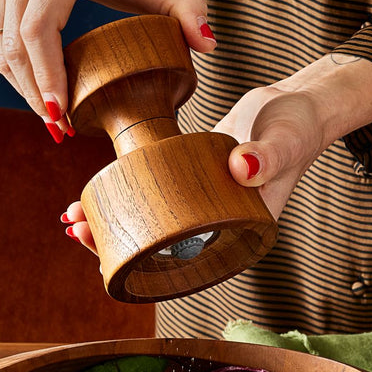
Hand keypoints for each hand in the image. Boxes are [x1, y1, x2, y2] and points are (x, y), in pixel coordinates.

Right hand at [0, 0, 215, 138]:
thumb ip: (182, 6)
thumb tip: (209, 44)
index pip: (39, 27)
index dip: (46, 74)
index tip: (58, 112)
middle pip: (15, 47)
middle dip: (35, 95)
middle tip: (59, 129)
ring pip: (0, 50)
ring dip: (23, 90)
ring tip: (51, 117)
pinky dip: (15, 73)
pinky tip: (38, 90)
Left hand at [61, 54, 371, 248]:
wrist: (300, 104)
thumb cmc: (299, 126)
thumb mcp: (285, 140)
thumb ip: (267, 155)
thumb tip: (243, 166)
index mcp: (236, 236)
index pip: (182, 266)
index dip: (141, 267)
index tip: (106, 254)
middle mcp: (214, 228)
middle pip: (156, 251)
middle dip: (113, 243)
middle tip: (76, 228)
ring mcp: (199, 207)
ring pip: (146, 226)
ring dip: (110, 222)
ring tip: (71, 217)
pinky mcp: (187, 183)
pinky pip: (149, 198)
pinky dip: (122, 197)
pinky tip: (89, 195)